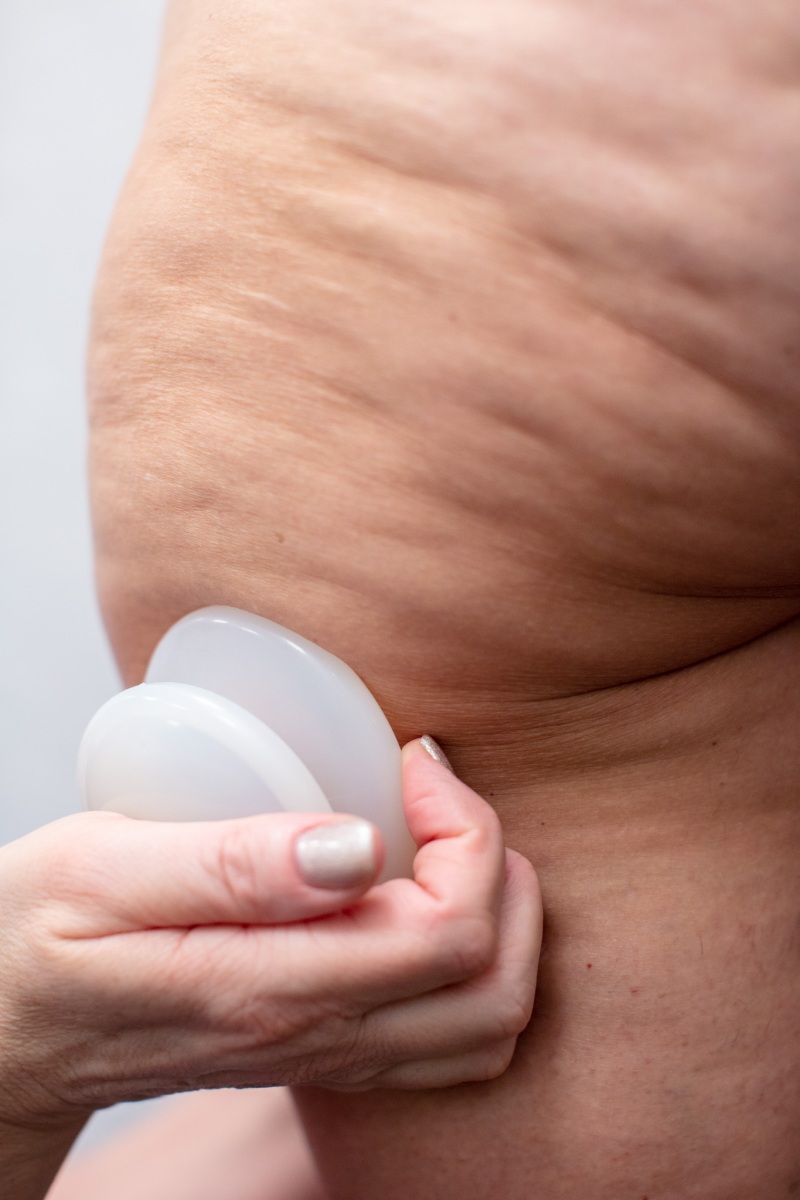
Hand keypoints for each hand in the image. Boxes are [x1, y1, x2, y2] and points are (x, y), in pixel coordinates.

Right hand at [0, 739, 540, 1131]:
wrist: (6, 1035)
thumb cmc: (36, 938)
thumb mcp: (101, 871)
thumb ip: (231, 864)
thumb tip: (360, 844)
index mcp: (272, 987)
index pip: (449, 934)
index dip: (464, 830)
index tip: (412, 761)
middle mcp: (319, 1037)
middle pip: (494, 985)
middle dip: (499, 869)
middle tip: (438, 792)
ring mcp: (328, 1055)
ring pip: (487, 1023)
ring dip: (501, 920)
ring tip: (445, 839)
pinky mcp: (325, 1052)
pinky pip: (450, 1038)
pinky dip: (475, 963)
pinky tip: (421, 892)